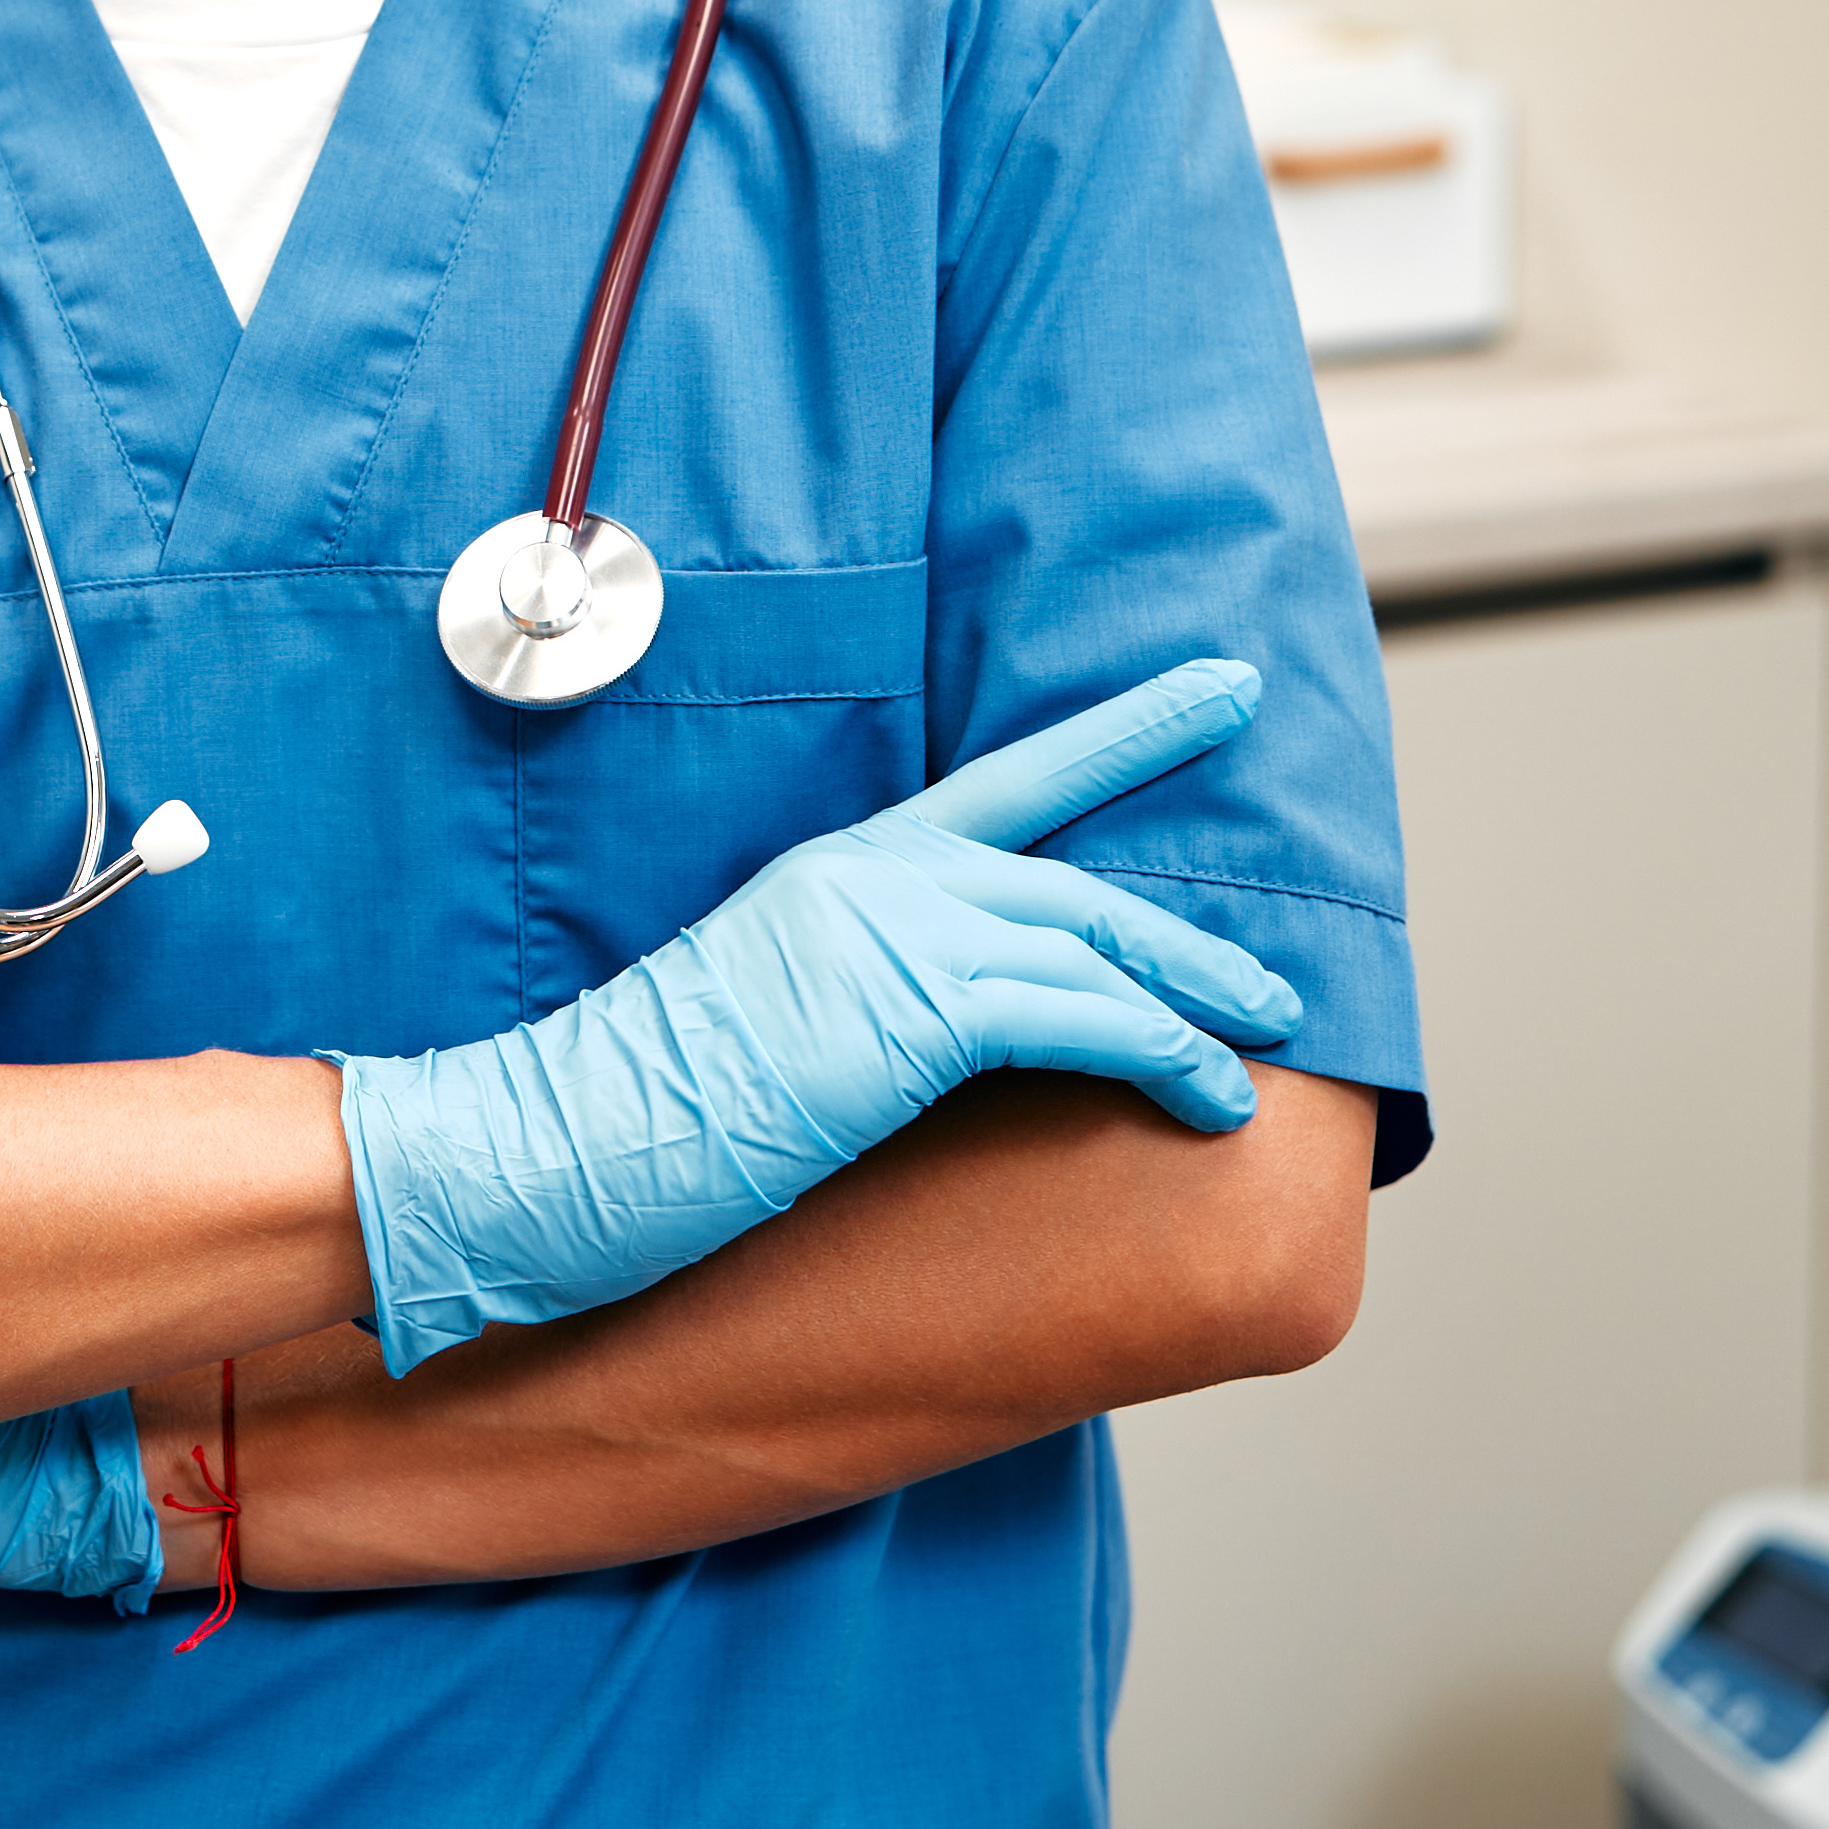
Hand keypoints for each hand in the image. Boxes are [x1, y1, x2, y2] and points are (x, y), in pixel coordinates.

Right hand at [335, 657, 1307, 1371]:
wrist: (548, 1139)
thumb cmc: (636, 1107)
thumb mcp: (766, 1016)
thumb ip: (855, 993)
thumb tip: (928, 1034)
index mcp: (838, 870)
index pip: (1007, 783)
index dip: (1125, 731)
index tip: (1220, 689)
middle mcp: (870, 880)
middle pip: (1071, 874)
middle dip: (1189, 928)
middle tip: (1280, 977)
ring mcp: (887, 936)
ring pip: (1089, 945)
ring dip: (1192, 1004)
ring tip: (1262, 1051)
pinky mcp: (907, 1014)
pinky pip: (1076, 1016)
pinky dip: (1160, 1052)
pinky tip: (1209, 1097)